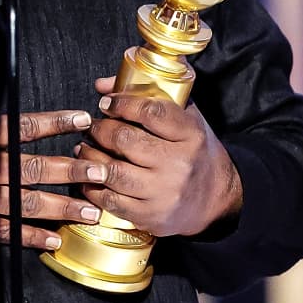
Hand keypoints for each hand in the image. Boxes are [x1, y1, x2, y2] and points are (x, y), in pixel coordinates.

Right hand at [0, 67, 104, 249]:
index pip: (23, 125)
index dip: (56, 122)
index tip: (81, 120)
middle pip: (35, 167)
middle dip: (72, 168)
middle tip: (102, 169)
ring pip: (27, 202)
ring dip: (62, 206)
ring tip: (89, 208)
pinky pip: (4, 233)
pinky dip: (29, 238)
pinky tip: (50, 242)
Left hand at [78, 76, 242, 237]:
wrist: (217, 199)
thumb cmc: (194, 151)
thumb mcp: (183, 117)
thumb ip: (147, 96)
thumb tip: (102, 85)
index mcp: (190, 134)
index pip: (151, 112)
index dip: (122, 104)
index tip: (106, 103)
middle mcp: (179, 164)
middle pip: (125, 140)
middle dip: (100, 130)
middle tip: (92, 127)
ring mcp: (165, 193)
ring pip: (113, 171)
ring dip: (90, 157)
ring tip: (84, 148)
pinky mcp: (152, 217)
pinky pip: (112, 201)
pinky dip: (93, 187)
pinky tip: (89, 176)